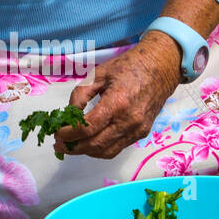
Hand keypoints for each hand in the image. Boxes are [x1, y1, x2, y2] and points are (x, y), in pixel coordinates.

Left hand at [53, 35, 182, 159]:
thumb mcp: (99, 74)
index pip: (88, 127)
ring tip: (71, 146)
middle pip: (95, 144)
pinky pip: (117, 148)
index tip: (57, 133)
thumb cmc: (129, 67)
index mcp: (117, 102)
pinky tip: (89, 142)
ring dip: (86, 152)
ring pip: (106, 151)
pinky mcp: (141, 133)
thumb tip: (68, 115)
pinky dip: (100, 149)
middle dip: (73, 147)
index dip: (69, 134)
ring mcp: (137, 129)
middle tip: (58, 145)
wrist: (161, 68)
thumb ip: (80, 95)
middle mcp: (129, 120)